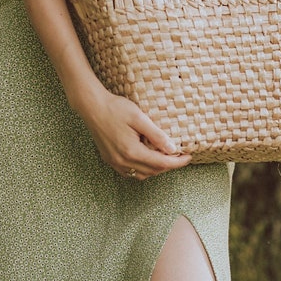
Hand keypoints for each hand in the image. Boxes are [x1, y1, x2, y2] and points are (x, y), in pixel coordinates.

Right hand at [76, 87, 191, 180]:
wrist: (92, 107)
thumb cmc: (116, 108)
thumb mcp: (139, 118)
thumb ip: (157, 135)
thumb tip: (173, 149)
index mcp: (131, 151)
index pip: (161, 163)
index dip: (177, 162)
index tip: (188, 157)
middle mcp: (122, 161)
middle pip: (152, 171)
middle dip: (168, 165)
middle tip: (178, 155)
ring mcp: (114, 162)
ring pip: (141, 174)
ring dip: (155, 168)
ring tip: (164, 156)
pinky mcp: (109, 159)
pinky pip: (129, 172)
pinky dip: (142, 169)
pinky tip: (147, 158)